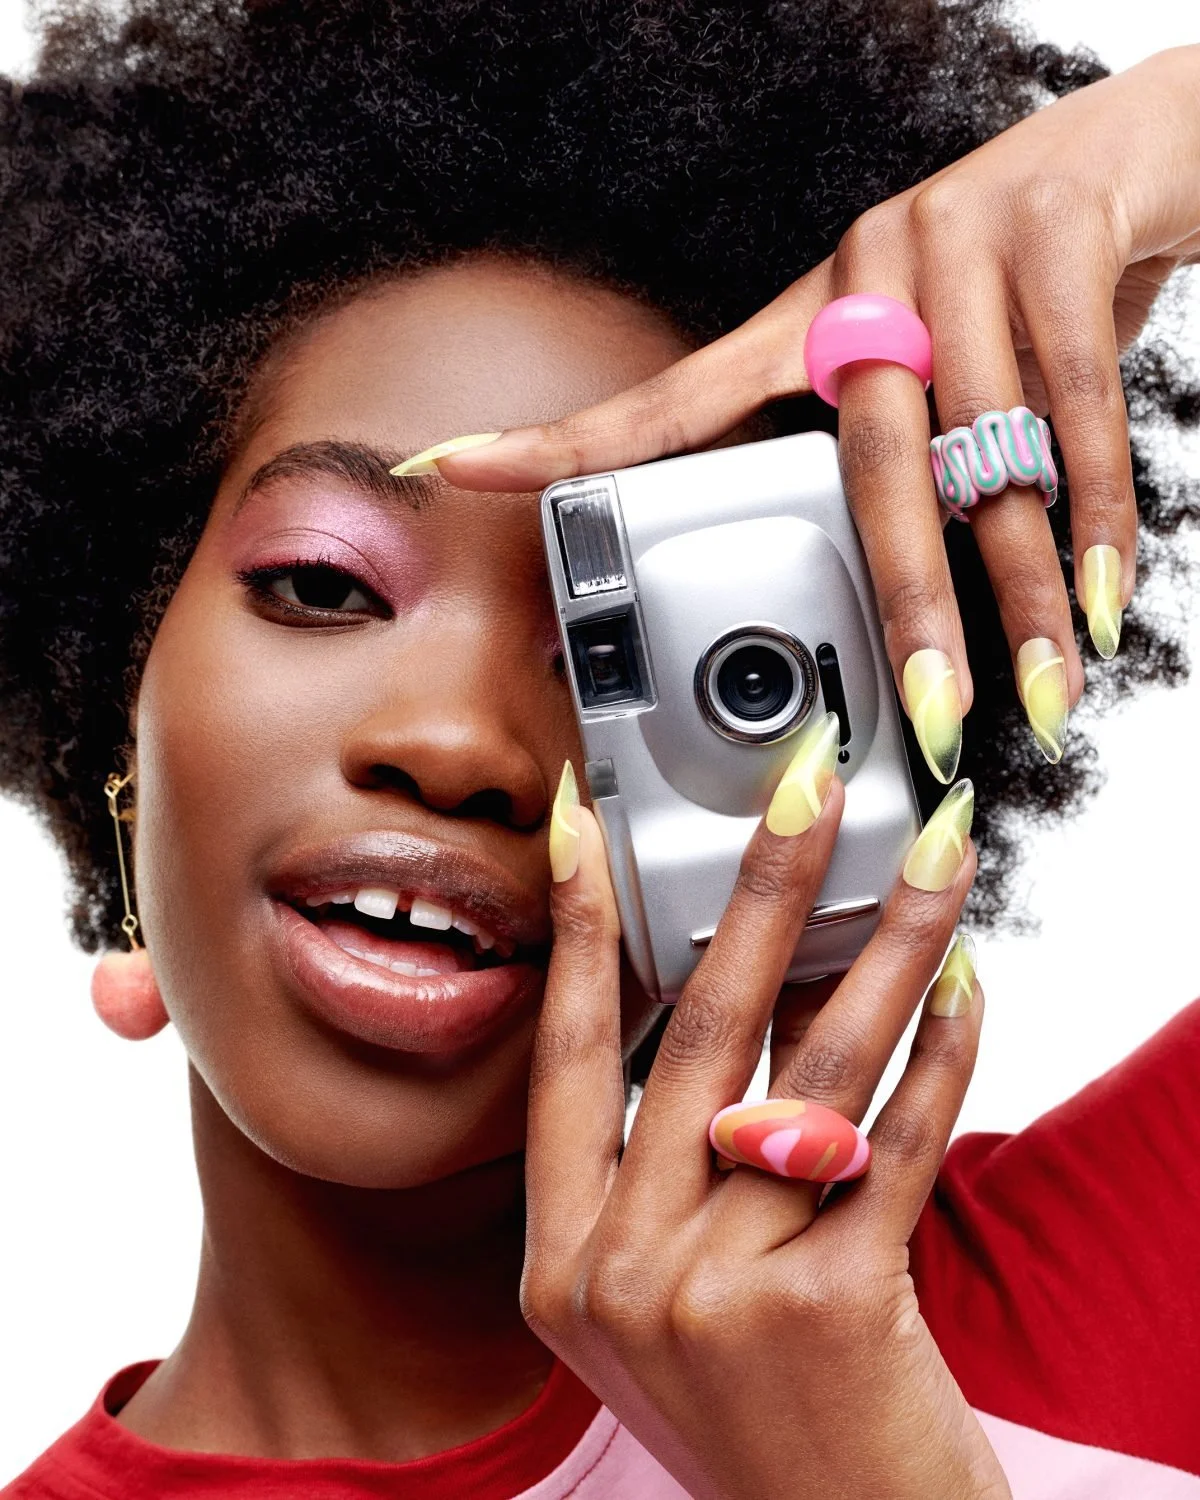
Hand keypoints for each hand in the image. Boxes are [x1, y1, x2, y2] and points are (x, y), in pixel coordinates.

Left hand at [413, 46, 1199, 776]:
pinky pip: (1075, 408)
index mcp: (797, 320)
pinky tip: (1101, 600)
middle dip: (908, 607)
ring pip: (987, 454)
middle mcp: (859, 278)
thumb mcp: (905, 366)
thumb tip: (864, 609)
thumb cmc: (995, 298)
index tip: (452, 468)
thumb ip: (869, 465)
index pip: (674, 400)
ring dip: (1027, 590)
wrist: (1119, 162)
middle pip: (867, 468)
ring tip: (1044, 690)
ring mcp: (952, 246)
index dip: (566, 445)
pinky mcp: (1051, 232)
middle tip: (927, 716)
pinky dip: (1099, 518)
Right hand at [521, 762, 1008, 1499]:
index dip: (578, 925)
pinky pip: (898, 1141)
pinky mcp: (830, 1308)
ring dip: (883, 942)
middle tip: (806, 782)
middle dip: (760, 885)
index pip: (564, 1053)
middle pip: (698, 1030)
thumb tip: (758, 979)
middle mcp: (621, 1272)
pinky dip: (943, 1050)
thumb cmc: (753, 1412)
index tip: (587, 818)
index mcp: (561, 1262)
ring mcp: (717, 1293)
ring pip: (812, 1069)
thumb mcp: (670, 1292)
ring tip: (929, 852)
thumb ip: (681, 1158)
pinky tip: (967, 979)